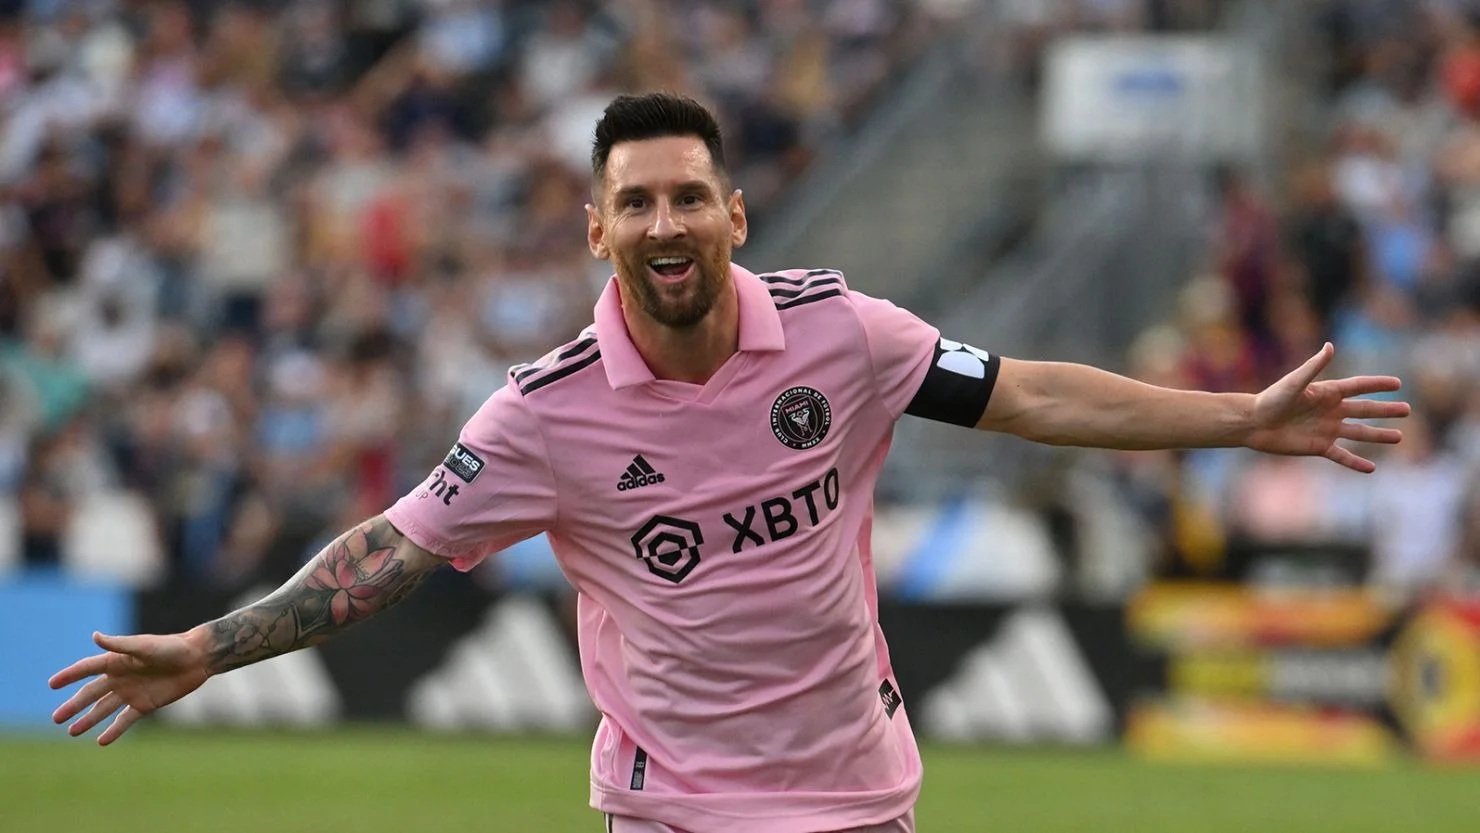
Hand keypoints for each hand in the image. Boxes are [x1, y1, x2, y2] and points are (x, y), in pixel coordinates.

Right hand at [49, 630, 210, 745]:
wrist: (197, 658)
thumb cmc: (171, 647)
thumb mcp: (144, 646)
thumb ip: (119, 644)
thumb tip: (94, 636)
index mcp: (117, 661)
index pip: (87, 669)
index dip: (69, 676)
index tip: (52, 684)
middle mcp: (121, 677)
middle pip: (91, 694)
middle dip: (73, 706)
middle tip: (56, 718)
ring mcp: (132, 692)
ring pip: (104, 709)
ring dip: (88, 720)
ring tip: (71, 732)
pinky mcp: (145, 704)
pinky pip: (125, 720)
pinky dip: (114, 731)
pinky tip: (101, 741)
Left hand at [1246, 343, 1409, 472]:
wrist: (1253, 423)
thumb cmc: (1271, 399)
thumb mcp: (1294, 382)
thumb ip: (1313, 367)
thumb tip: (1330, 346)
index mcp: (1327, 392)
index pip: (1358, 387)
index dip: (1378, 385)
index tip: (1398, 384)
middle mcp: (1330, 410)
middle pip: (1364, 410)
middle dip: (1386, 410)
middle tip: (1407, 410)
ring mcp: (1326, 429)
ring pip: (1358, 433)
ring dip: (1378, 435)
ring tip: (1399, 437)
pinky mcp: (1318, 446)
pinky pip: (1341, 455)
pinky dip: (1355, 462)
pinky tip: (1371, 468)